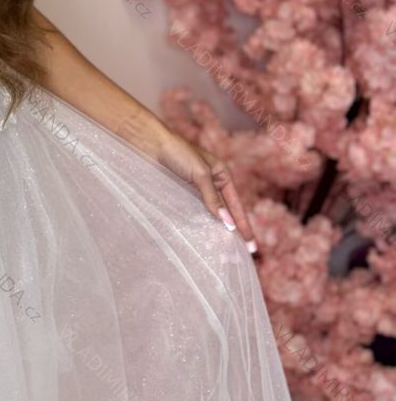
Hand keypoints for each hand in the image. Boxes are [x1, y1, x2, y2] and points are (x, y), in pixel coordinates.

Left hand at [119, 115, 258, 252]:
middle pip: (225, 212)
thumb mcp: (199, 174)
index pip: (236, 205)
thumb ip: (212, 198)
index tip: (252, 245)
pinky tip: (203, 239)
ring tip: (223, 252)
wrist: (148, 144)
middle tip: (241, 256)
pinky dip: (200, 226)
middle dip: (233, 232)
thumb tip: (227, 223)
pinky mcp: (181, 195)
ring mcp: (196, 191)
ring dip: (216, 232)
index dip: (244, 225)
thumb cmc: (176, 152)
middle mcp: (211, 184)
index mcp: (222, 175)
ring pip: (210, 215)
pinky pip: (195, 214)